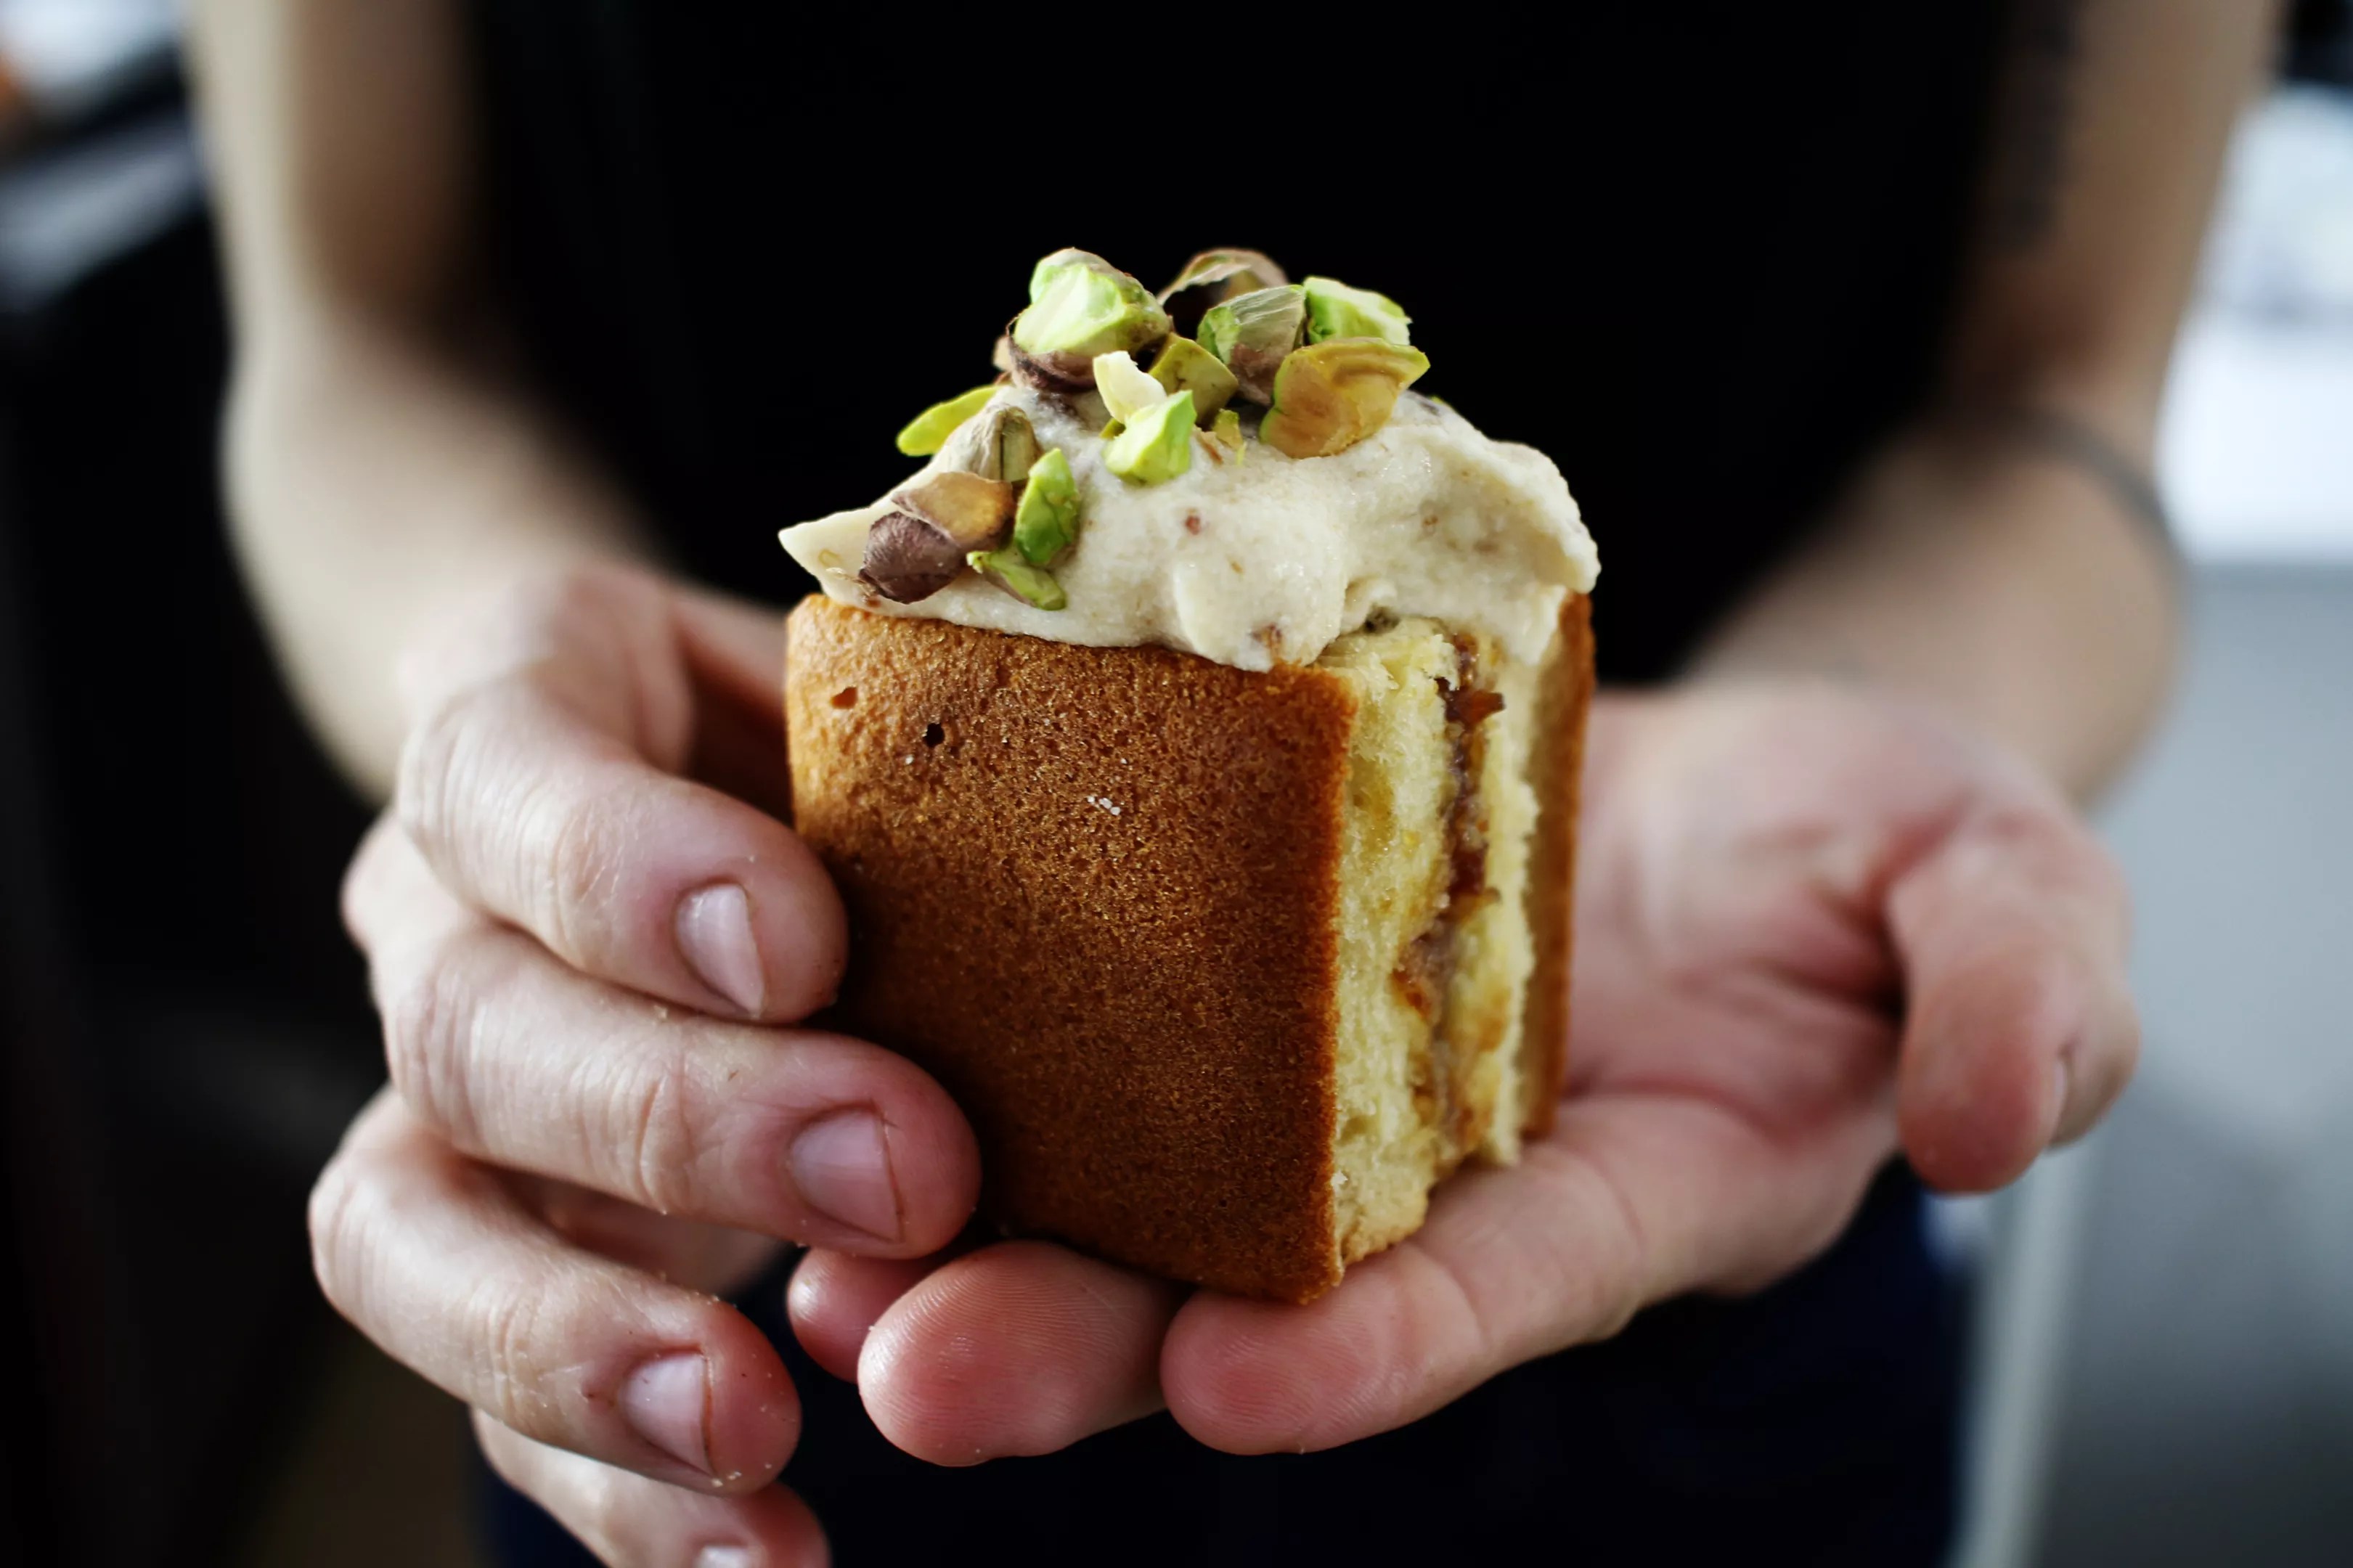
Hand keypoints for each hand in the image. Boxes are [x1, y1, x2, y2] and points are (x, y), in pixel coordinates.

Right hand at [312, 565, 979, 1564]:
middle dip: (676, 1117)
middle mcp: (437, 906)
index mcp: (517, 712)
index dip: (624, 863)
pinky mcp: (491, 1252)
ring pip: (405, 1228)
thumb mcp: (859, 681)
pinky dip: (622, 1499)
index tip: (805, 939)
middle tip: (900, 1173)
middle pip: (468, 1022)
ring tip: (755, 1427)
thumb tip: (1122, 811)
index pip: (501, 762)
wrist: (675, 768)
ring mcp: (436, 1093)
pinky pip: (494, 1396)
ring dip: (582, 1347)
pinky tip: (770, 1551)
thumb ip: (925, 737)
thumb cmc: (801, 718)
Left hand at [791, 680, 2137, 1459]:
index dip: (1385, 1338)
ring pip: (1132, 1176)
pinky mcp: (1230, 947)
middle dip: (1090, 1333)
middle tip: (914, 1367)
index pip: (1500, 1279)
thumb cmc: (1861, 839)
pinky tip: (822, 1047)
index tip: (1240, 1383)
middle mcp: (1443, 1161)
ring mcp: (1324, 1065)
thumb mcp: (1996, 881)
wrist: (1724, 758)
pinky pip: (1091, 1009)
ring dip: (971, 1225)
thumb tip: (1990, 1119)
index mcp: (1625, 1178)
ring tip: (815, 1269)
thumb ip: (2019, 993)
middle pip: (1255, 1273)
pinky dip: (966, 1039)